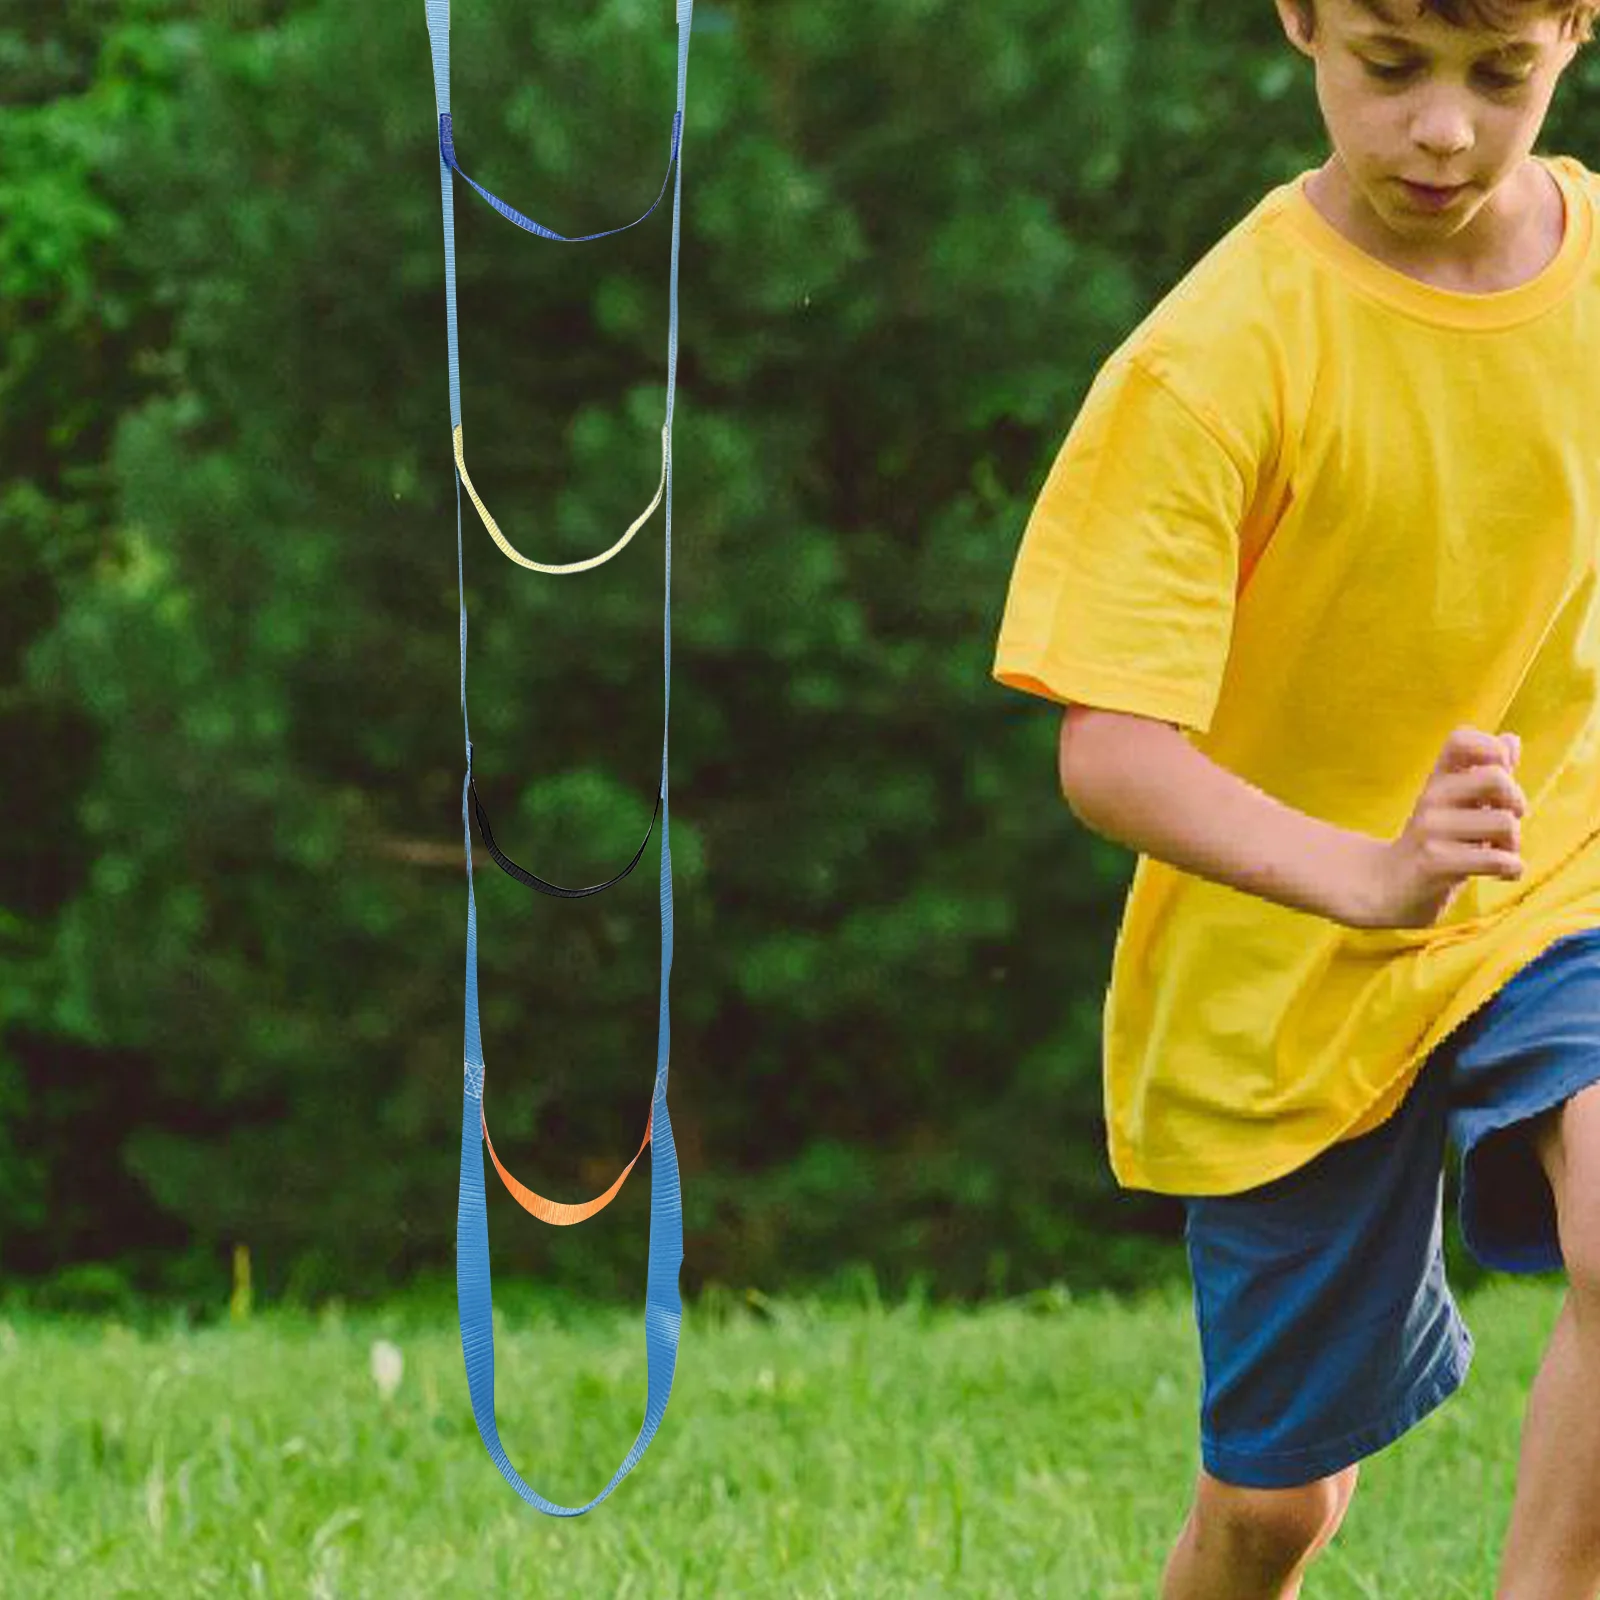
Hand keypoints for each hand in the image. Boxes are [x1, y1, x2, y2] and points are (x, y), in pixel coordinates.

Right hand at [1349, 726, 1527, 930]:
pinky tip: (1501, 874)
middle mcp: (1432, 797)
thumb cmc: (1433, 843)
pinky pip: (1496, 860)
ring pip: (1505, 823)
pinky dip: (1511, 869)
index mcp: (1438, 779)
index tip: (1501, 775)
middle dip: (1517, 803)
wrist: (1387, 887)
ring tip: (1500, 853)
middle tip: (1507, 822)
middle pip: (1496, 778)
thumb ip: (1486, 772)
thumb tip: (1511, 739)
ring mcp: (1431, 829)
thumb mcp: (1458, 803)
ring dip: (1514, 844)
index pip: (1461, 739)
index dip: (1492, 749)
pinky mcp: (1435, 861)